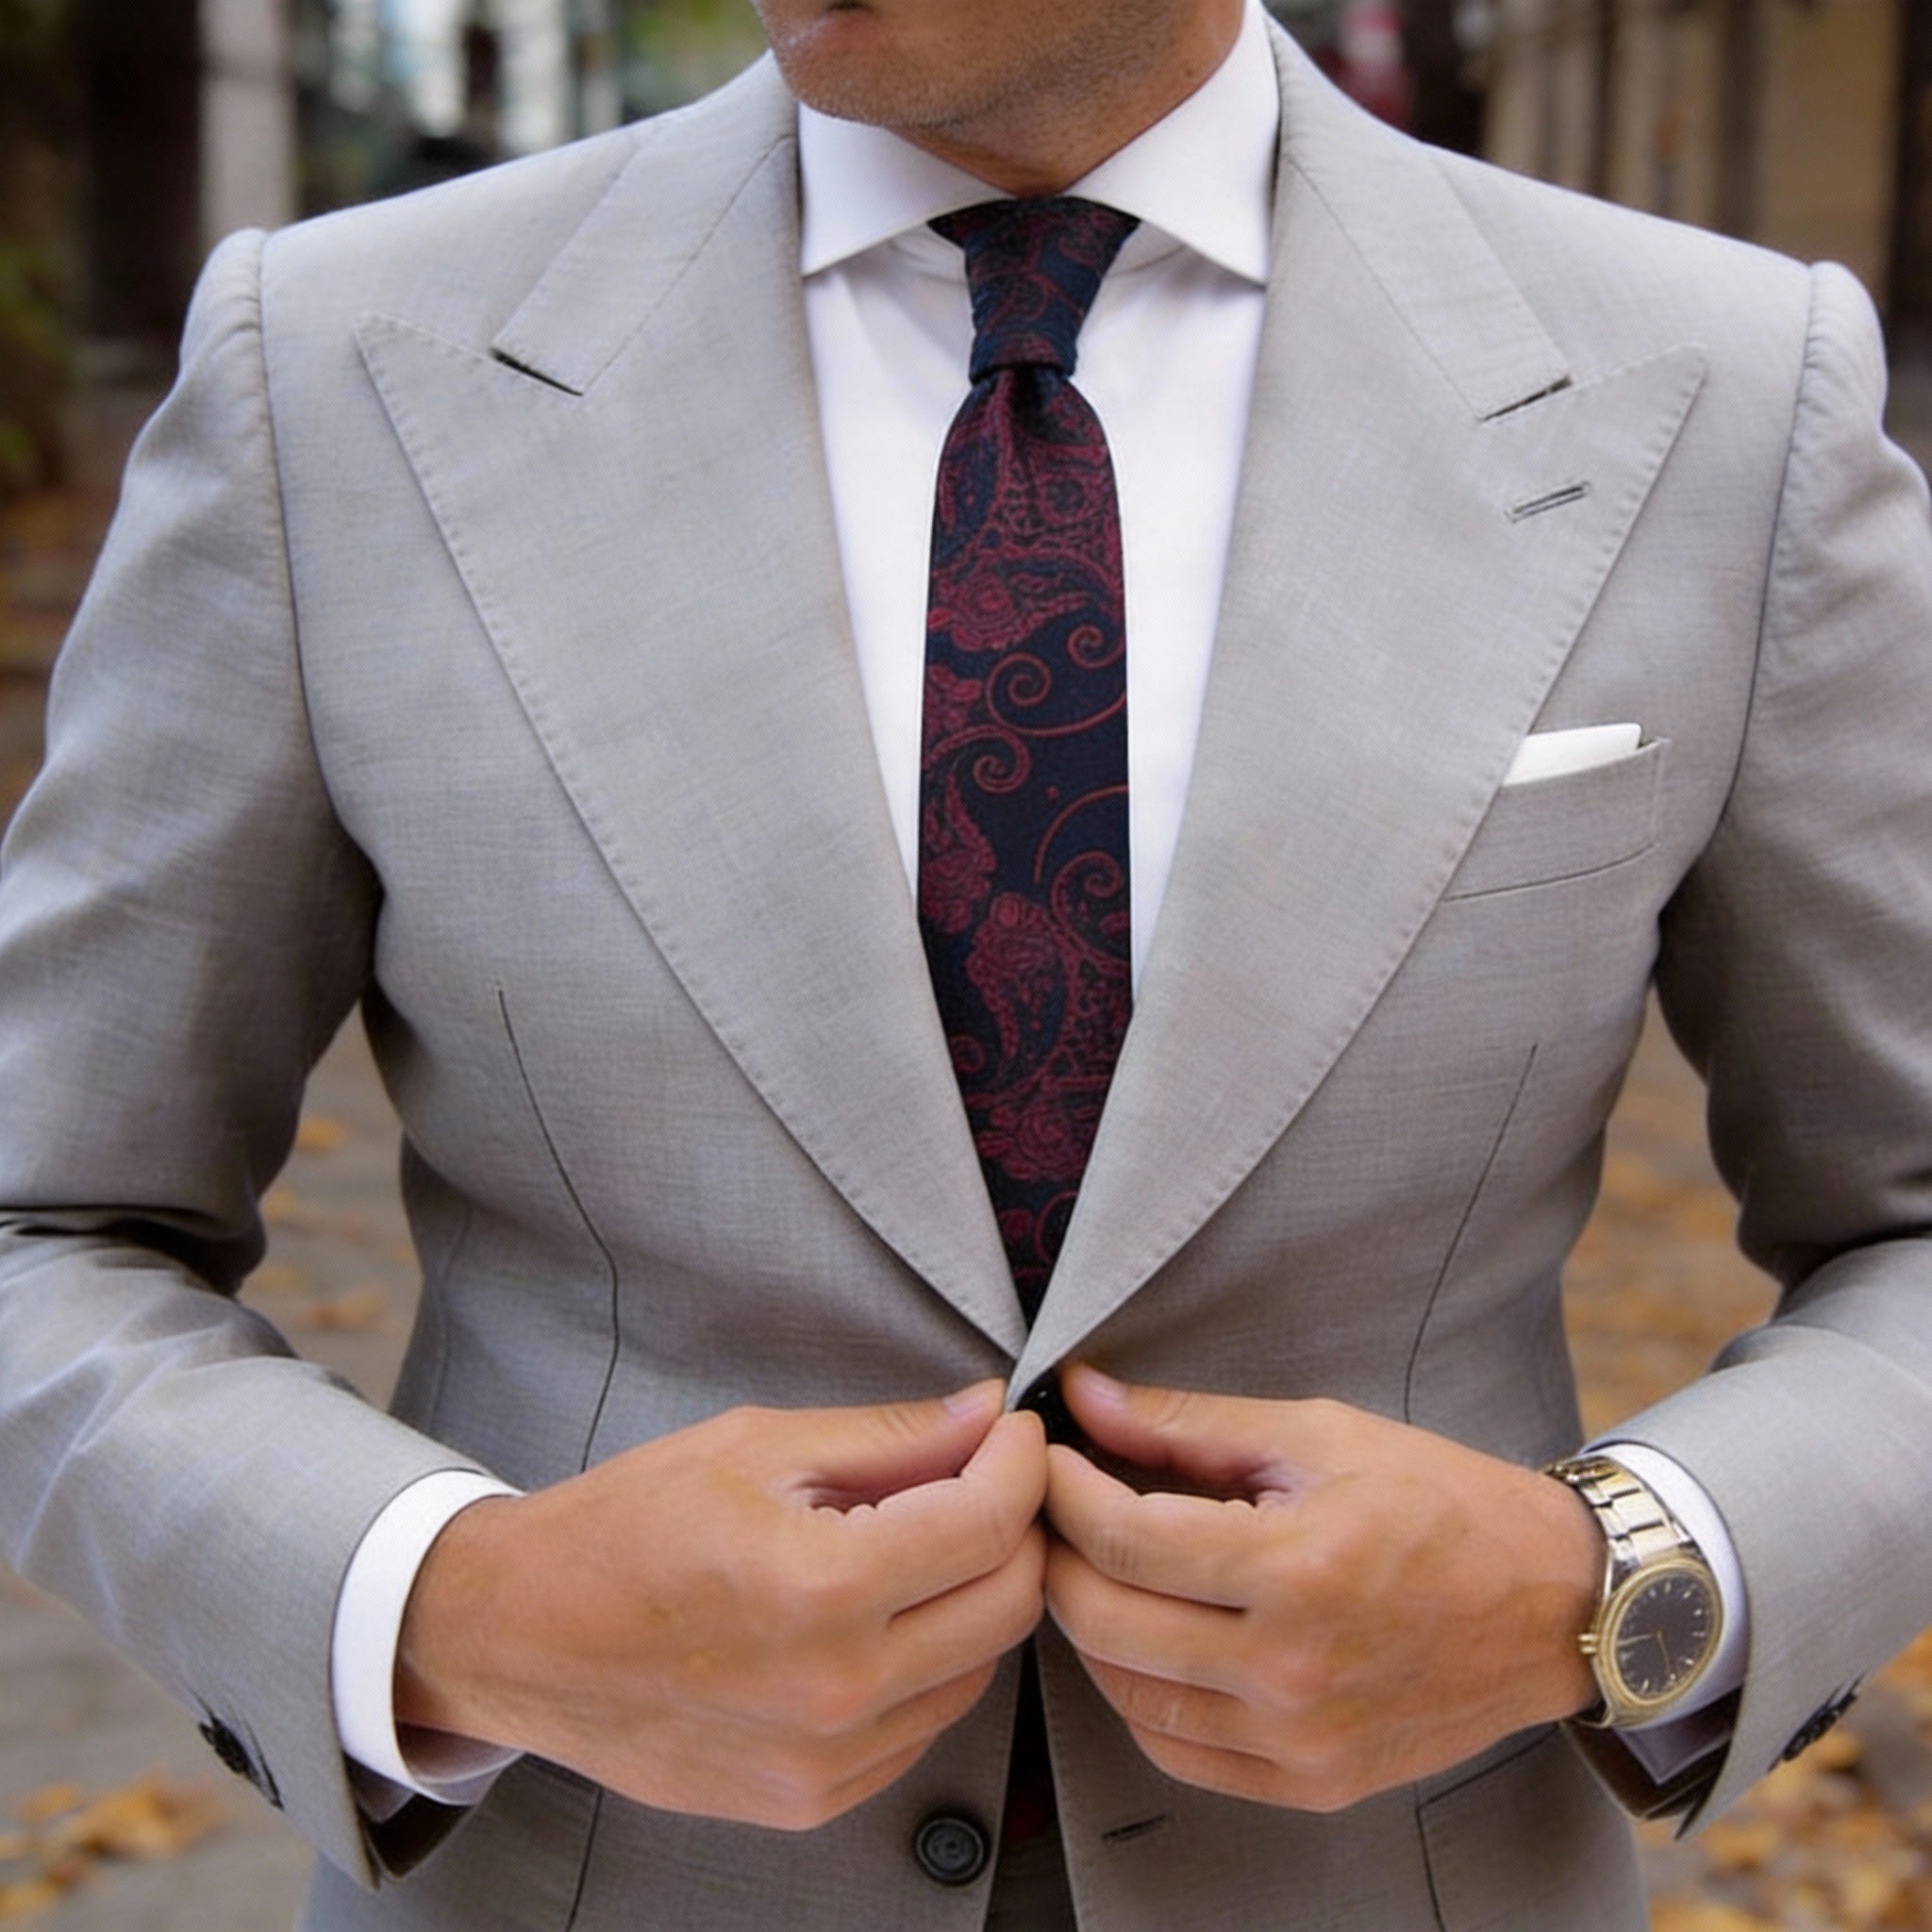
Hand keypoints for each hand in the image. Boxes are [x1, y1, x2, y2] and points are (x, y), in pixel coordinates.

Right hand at [397, 1382, 1046, 1828]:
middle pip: (1009, 1603)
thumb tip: (985, 1413)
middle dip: (1017, 1526)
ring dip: (974, 1596)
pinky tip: (879, 1614)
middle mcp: (837, 1689)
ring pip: (979, 1668)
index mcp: (820, 1587)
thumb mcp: (755, 1447)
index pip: (989, 1522)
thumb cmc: (623, 1530)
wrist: (520, 1637)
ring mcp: (827, 1760)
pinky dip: (929, 1662)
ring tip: (920, 1542)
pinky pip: (925, 1724)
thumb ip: (888, 1437)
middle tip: (984, 1477)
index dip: (1021, 1461)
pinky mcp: (812, 1800)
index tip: (1015, 1431)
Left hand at [1043, 1366, 1600, 1811]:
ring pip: (1125, 1694)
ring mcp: (1300, 1740)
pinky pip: (1176, 1751)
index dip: (1063, 1491)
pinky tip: (1146, 1638)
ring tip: (1098, 1565)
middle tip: (1057, 1507)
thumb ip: (1188, 1424)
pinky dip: (1138, 1693)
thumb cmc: (1439, 1501)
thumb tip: (1083, 1397)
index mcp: (1298, 1569)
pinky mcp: (1311, 1782)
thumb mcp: (1317, 1435)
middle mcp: (1292, 1670)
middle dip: (1059, 1553)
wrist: (1550, 1604)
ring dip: (1089, 1625)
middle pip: (1105, 1621)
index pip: (1124, 1540)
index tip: (1049, 1456)